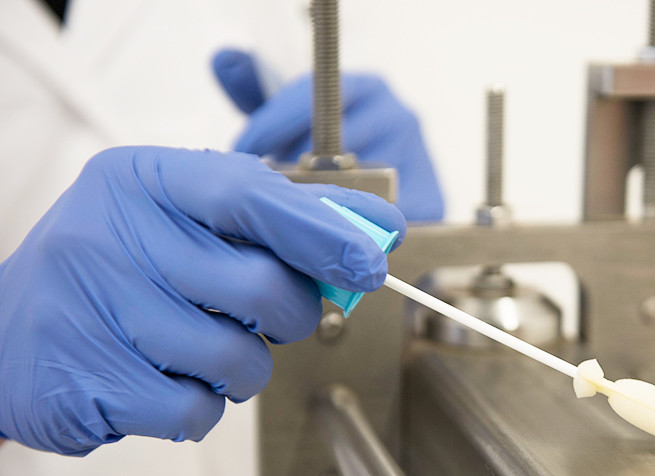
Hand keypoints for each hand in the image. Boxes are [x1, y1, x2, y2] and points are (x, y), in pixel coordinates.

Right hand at [0, 146, 404, 455]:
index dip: (324, 233)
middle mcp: (110, 235)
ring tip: (206, 348)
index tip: (371, 261)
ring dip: (245, 367)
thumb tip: (375, 230)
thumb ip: (278, 219)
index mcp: (142, 181)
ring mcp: (91, 309)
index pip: (252, 196)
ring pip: (236, 358)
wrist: (9, 333)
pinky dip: (203, 403)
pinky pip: (196, 409)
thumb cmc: (119, 269)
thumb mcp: (184, 217)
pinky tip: (167, 378)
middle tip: (273, 315)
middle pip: (261, 287)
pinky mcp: (86, 381)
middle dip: (291, 315)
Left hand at [212, 49, 444, 221]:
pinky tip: (324, 238)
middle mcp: (398, 117)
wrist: (394, 202)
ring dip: (319, 204)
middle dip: (292, 168)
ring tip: (287, 218)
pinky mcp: (431, 201)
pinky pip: (383, 217)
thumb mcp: (294, 122)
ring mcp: (418, 159)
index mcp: (367, 89)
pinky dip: (353, 230)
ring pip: (357, 184)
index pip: (316, 97)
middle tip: (260, 191)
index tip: (244, 149)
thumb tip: (223, 58)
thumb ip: (258, 94)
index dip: (274, 124)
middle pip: (336, 143)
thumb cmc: (333, 159)